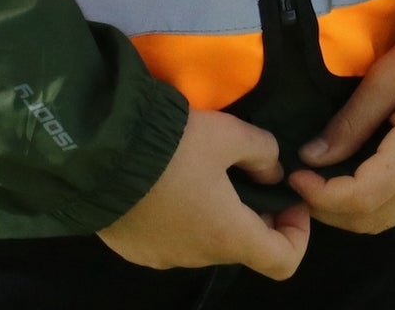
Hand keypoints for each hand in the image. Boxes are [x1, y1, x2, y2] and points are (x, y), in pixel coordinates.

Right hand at [98, 109, 310, 279]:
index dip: (298, 234)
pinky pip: (169, 237)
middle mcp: (197, 257)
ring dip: (212, 214)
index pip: (284, 262)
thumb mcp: (227, 133)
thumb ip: (262, 151)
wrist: (97, 155)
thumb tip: (270, 171)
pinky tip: (164, 182)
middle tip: (243, 172)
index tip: (288, 201)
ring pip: (203, 240)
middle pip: (240, 245)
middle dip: (251, 213)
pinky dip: (179, 216)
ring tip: (199, 171)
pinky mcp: (133, 249)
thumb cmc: (171, 147)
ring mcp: (161, 257)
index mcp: (227, 235)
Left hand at [286, 37, 394, 233]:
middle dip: (327, 209)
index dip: (322, 195)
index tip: (295, 173)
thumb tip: (312, 157)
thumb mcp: (389, 76)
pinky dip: (367, 205)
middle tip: (300, 180)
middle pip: (371, 220)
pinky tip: (347, 179)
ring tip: (318, 181)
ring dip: (346, 212)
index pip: (362, 198)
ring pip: (384, 220)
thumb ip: (350, 122)